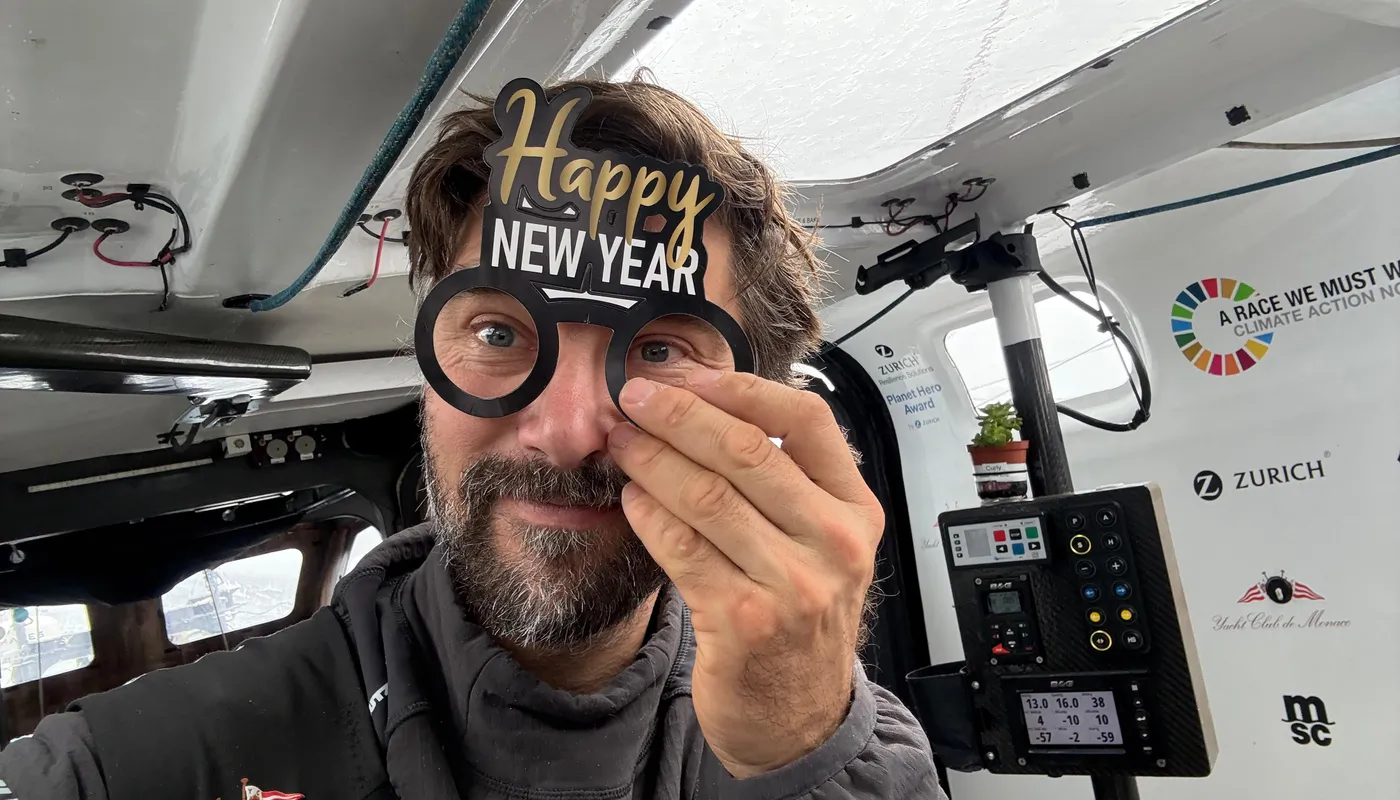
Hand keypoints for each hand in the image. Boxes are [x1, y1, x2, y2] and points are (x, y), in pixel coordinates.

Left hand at [606, 369, 883, 777]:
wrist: (800, 717)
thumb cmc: (800, 618)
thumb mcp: (822, 544)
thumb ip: (788, 482)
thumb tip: (711, 405)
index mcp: (856, 510)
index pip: (807, 421)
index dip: (743, 388)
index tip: (692, 376)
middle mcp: (834, 543)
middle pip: (747, 451)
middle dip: (680, 415)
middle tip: (636, 397)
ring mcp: (792, 584)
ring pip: (708, 496)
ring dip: (653, 459)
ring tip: (623, 441)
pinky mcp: (743, 620)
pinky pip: (682, 547)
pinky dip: (649, 514)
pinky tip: (631, 498)